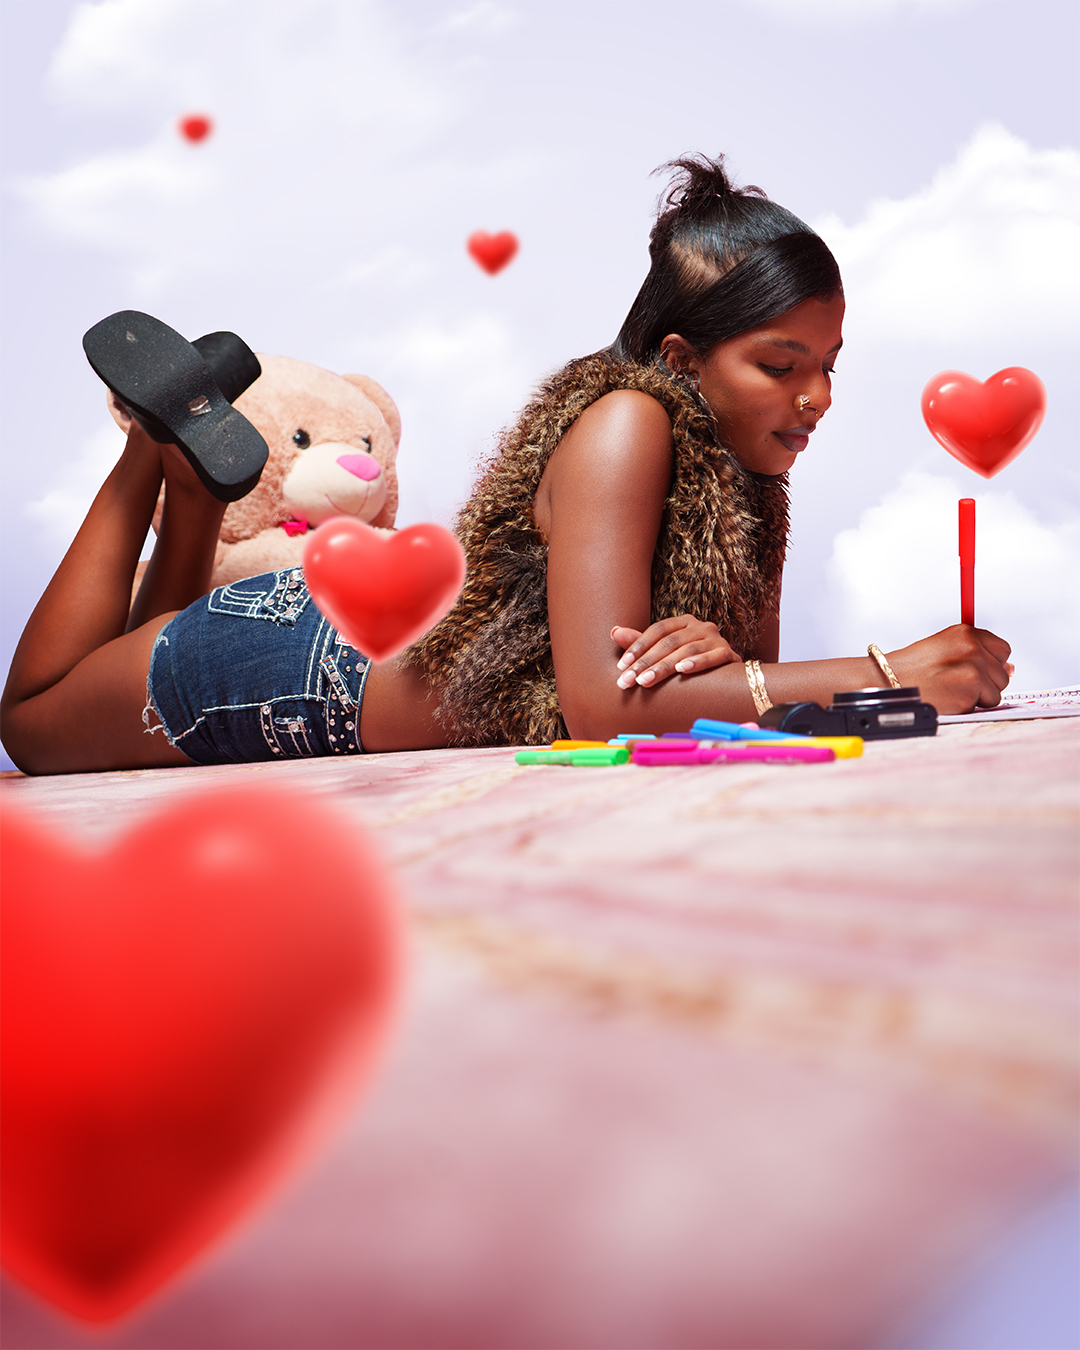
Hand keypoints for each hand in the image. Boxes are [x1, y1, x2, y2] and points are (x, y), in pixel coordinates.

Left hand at [612, 615, 741, 688]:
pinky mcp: (729, 653)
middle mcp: (700, 626)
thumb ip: (642, 643)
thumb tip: (614, 631)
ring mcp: (716, 638)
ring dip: (665, 666)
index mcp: (683, 623)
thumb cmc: (691, 663)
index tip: (621, 666)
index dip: (638, 646)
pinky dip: (698, 662)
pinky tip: (682, 670)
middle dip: (646, 663)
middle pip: (669, 642)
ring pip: (687, 650)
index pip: (657, 630)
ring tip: (646, 681)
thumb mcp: (665, 652)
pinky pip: (713, 656)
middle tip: (628, 681)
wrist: (729, 678)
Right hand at [887, 625, 1012, 713]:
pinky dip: (971, 705)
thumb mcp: (945, 648)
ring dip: (979, 695)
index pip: (1002, 649)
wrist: (890, 683)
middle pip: (1003, 672)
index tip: (970, 668)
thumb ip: (978, 653)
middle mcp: (972, 647)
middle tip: (955, 680)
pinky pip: (987, 704)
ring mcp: (973, 669)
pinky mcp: (970, 691)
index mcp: (966, 633)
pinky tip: (951, 698)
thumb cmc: (914, 668)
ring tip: (952, 689)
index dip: (989, 663)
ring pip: (998, 689)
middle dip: (985, 681)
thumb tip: (1011, 669)